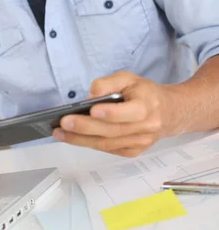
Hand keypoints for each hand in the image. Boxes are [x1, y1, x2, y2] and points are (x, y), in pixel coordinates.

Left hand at [53, 71, 180, 156]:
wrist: (169, 113)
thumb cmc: (145, 92)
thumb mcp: (129, 78)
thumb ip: (109, 83)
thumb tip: (90, 96)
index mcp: (147, 106)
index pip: (129, 112)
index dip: (111, 113)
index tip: (92, 109)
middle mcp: (146, 127)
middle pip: (112, 131)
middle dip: (85, 128)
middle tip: (63, 123)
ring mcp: (140, 143)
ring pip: (107, 143)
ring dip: (81, 140)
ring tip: (60, 133)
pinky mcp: (134, 152)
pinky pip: (109, 149)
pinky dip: (89, 144)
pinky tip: (73, 138)